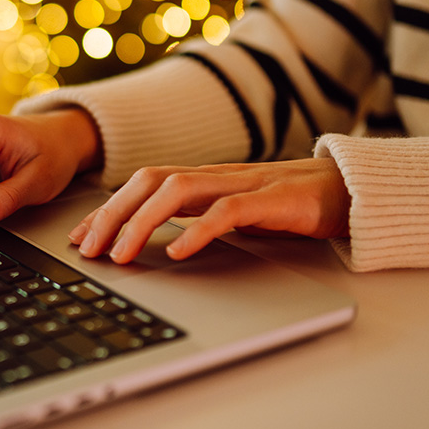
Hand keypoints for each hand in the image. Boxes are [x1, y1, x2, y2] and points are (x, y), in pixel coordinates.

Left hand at [68, 158, 350, 263]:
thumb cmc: (288, 204)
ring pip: (177, 189)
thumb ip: (200, 219)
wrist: (347, 190)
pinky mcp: (270, 199)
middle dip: (112, 213)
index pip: (142, 184)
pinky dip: (198, 229)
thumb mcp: (234, 214)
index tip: (80, 236)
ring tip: (121, 252)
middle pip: (149, 180)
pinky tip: (178, 251)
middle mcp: (215, 175)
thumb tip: (158, 242)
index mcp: (204, 178)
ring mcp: (241, 183)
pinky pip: (227, 210)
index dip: (107, 208)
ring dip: (142, 220)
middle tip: (88, 248)